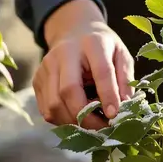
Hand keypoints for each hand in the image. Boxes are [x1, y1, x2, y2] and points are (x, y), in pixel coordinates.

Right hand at [35, 0, 133, 129]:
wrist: (73, 32)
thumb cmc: (102, 47)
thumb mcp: (121, 54)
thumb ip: (125, 79)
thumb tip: (125, 106)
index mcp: (92, 43)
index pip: (101, 72)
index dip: (108, 96)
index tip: (115, 115)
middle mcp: (63, 53)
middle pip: (68, 91)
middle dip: (86, 116)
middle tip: (102, 129)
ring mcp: (46, 67)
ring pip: (54, 105)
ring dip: (73, 122)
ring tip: (90, 125)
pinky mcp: (37, 80)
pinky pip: (46, 110)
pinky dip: (62, 120)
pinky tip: (76, 119)